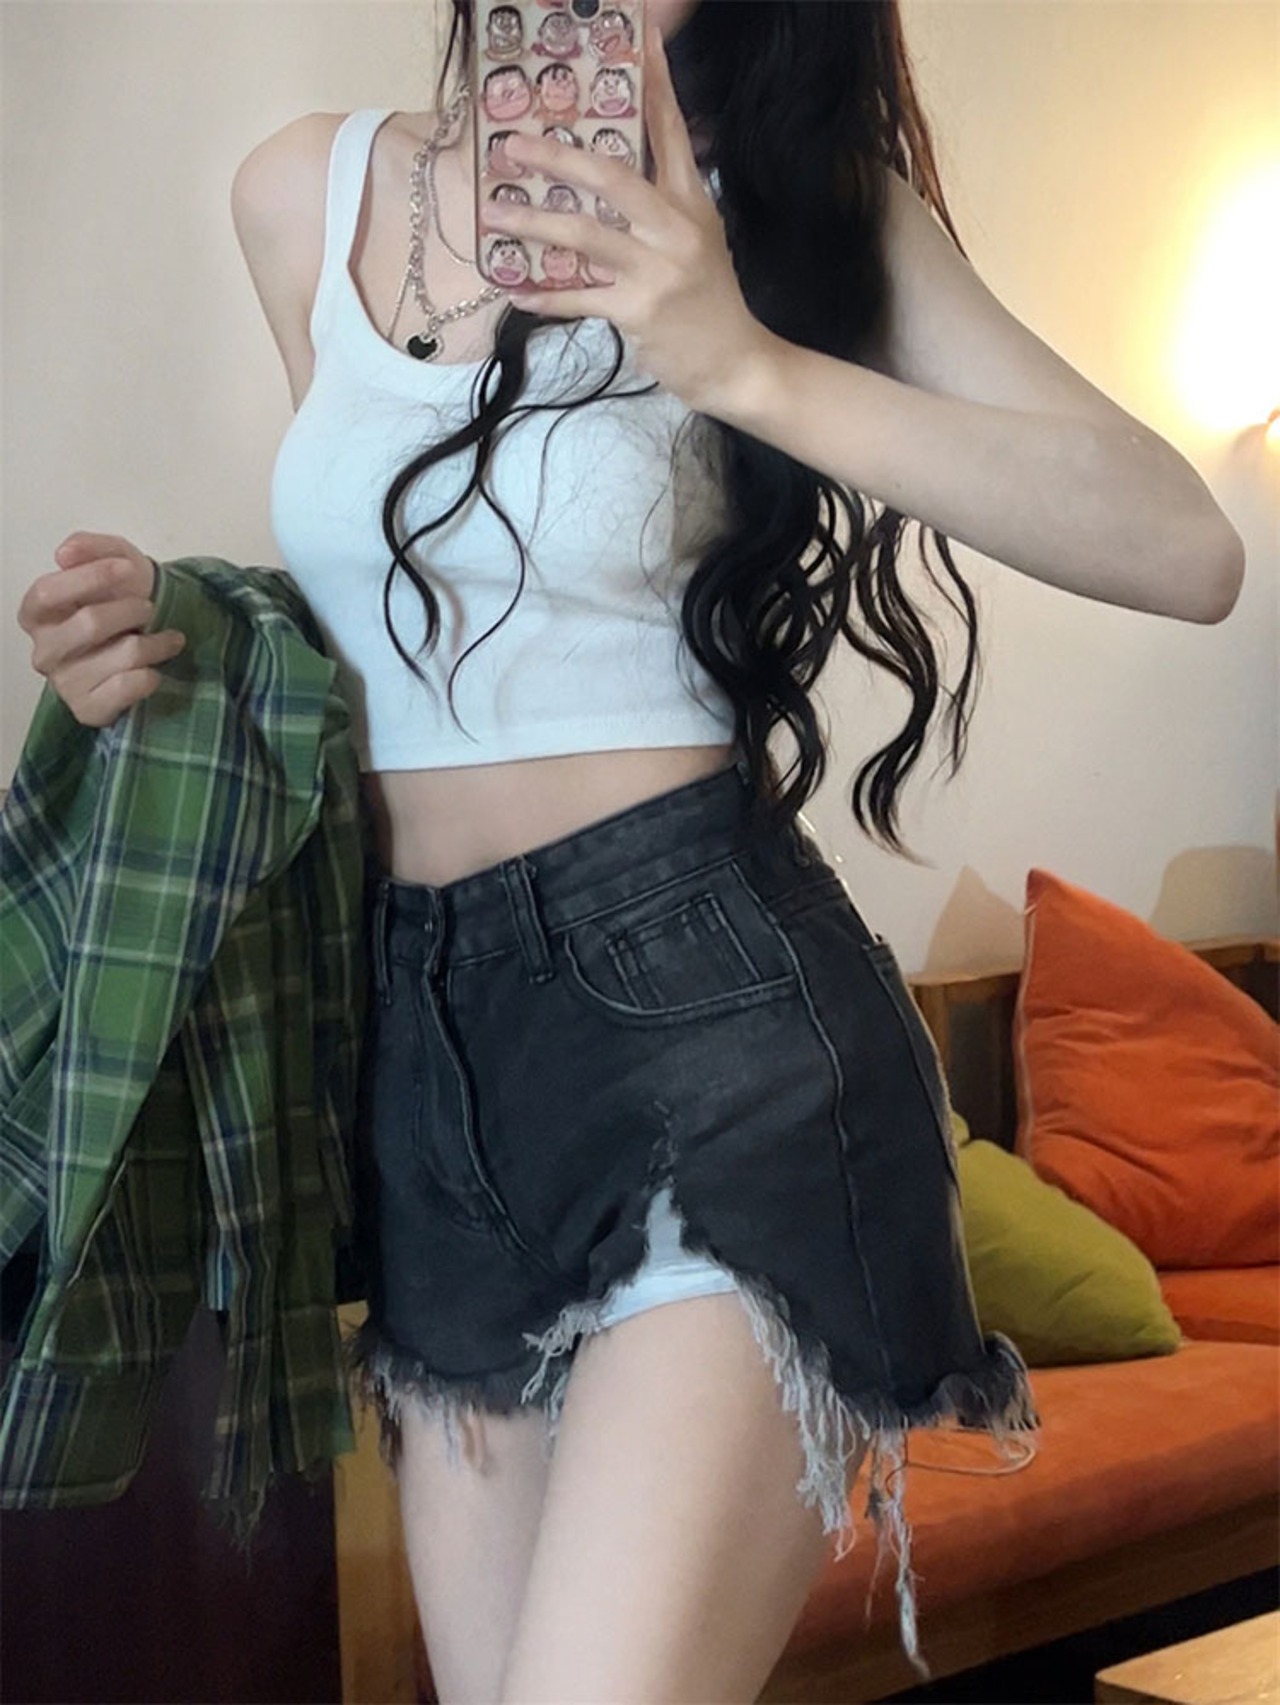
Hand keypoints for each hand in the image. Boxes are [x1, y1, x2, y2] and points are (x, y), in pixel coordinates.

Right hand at [18, 532, 185, 727]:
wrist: (151, 638)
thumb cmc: (121, 597)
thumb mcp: (112, 558)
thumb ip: (89, 547)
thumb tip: (64, 553)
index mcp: (36, 613)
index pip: (48, 592)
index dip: (90, 577)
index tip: (126, 568)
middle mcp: (44, 650)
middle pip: (89, 623)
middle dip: (131, 610)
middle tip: (149, 608)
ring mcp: (64, 683)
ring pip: (123, 655)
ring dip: (155, 643)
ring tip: (166, 639)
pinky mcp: (88, 709)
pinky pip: (129, 687)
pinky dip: (152, 674)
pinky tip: (154, 669)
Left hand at [483, 25, 771, 413]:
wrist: (735, 364)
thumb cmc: (710, 303)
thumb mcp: (700, 242)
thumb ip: (664, 208)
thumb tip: (615, 178)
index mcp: (692, 204)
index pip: (670, 131)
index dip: (655, 83)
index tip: (638, 38)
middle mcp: (676, 229)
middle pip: (612, 176)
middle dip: (558, 156)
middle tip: (513, 144)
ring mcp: (657, 271)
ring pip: (585, 235)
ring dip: (534, 222)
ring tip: (494, 211)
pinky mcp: (639, 311)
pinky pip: (579, 298)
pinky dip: (545, 295)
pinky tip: (516, 291)